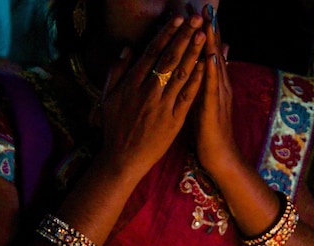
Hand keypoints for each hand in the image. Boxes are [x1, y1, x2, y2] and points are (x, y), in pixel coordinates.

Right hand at [95, 13, 206, 178]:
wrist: (123, 158)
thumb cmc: (114, 127)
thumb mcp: (107, 97)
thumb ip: (116, 71)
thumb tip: (128, 48)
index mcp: (131, 83)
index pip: (152, 53)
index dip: (166, 35)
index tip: (177, 20)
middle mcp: (147, 91)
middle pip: (168, 59)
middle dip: (183, 37)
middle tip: (195, 20)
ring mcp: (162, 106)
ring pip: (180, 74)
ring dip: (193, 53)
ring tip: (203, 36)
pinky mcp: (174, 121)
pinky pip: (188, 96)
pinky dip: (197, 80)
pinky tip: (206, 66)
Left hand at [192, 4, 240, 176]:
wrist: (220, 157)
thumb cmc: (210, 131)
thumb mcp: (206, 101)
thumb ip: (207, 81)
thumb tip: (209, 63)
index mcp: (215, 84)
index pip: (210, 53)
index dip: (206, 32)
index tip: (201, 12)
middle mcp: (219, 86)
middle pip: (214, 53)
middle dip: (210, 30)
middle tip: (206, 8)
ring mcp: (218, 96)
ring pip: (214, 66)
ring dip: (211, 44)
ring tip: (209, 24)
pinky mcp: (213, 109)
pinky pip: (211, 88)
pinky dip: (211, 71)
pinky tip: (210, 57)